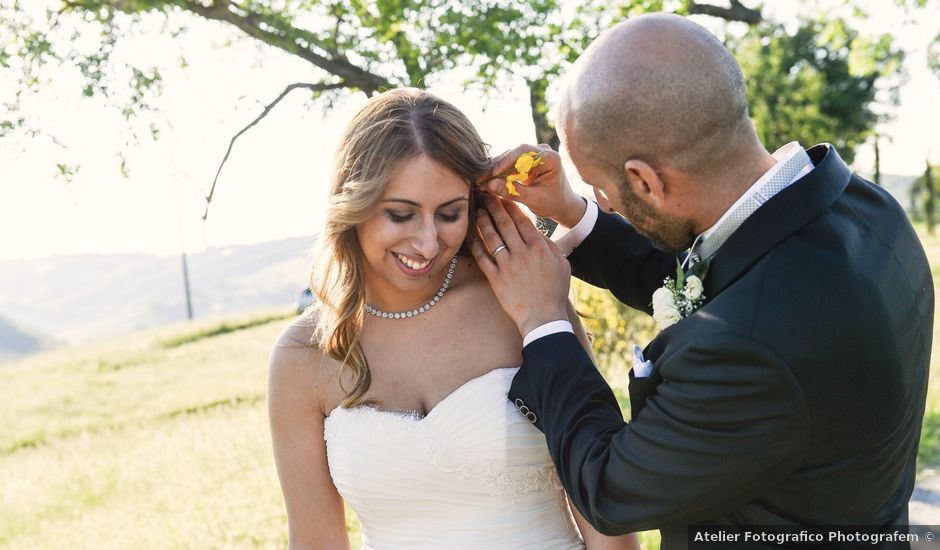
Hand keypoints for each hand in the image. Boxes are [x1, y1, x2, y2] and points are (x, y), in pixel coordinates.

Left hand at [470, 195, 570, 336]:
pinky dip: (475, 245)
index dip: (511, 207)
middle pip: (505, 224)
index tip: (504, 198)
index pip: (522, 220)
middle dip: (494, 207)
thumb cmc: (554, 291)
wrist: (543, 317)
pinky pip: (482, 258)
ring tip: (478, 212)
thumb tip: (537, 232)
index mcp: (539, 248)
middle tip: (486, 197)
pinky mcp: (496, 279)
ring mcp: (508, 266)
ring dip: (483, 222)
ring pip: (492, 238)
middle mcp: (522, 253)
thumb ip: (550, 245)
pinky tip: (471, 236)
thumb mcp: (562, 264)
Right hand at [481, 144, 586, 228]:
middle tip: (479, 179)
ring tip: (480, 182)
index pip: (523, 151)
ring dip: (494, 170)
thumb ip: (513, 191)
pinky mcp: (525, 161)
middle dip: (496, 167)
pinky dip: (498, 173)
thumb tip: (490, 185)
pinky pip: (509, 164)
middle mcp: (541, 151)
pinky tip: (487, 182)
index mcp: (550, 158)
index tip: (492, 173)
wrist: (562, 205)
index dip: (505, 160)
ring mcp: (533, 155)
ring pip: (508, 158)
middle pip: (513, 153)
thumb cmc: (553, 203)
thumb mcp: (534, 200)